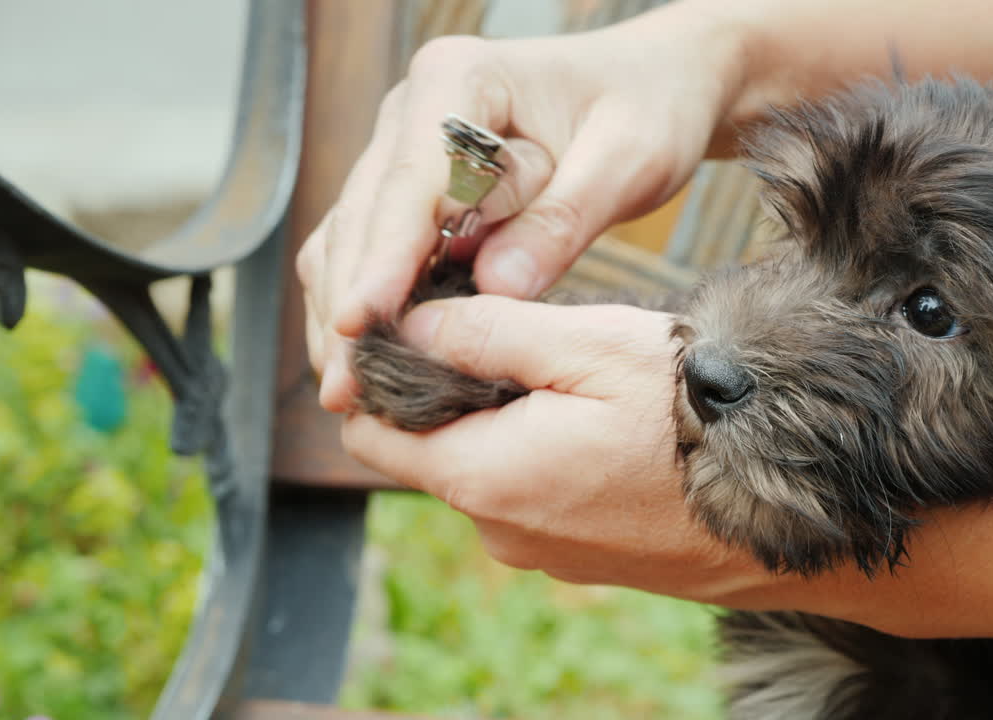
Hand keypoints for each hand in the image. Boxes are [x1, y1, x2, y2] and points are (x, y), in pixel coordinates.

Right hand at [297, 12, 745, 412]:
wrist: (650, 86)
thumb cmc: (644, 112)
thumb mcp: (626, 162)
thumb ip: (561, 223)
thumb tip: (495, 289)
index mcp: (460, 82)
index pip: (409, 182)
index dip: (382, 258)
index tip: (359, 322)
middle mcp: (415, 111)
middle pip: (363, 216)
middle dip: (348, 303)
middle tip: (342, 389)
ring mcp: (407, 150)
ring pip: (351, 237)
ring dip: (344, 312)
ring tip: (344, 392)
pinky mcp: (414, 191)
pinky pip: (375, 250)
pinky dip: (370, 303)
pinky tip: (370, 362)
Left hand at [338, 295, 919, 619]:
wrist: (800, 506)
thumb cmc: (699, 417)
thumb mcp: (589, 344)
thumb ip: (484, 333)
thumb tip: (403, 326)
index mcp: (484, 477)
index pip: (372, 432)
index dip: (379, 374)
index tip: (416, 322)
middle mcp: (502, 530)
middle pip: (433, 451)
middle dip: (455, 392)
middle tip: (518, 333)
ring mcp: (546, 552)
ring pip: (490, 470)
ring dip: (511, 422)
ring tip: (578, 377)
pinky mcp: (586, 558)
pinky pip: (538, 497)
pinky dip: (548, 455)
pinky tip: (607, 423)